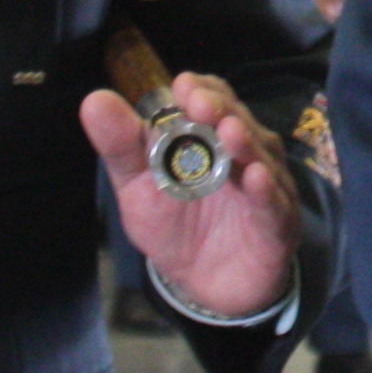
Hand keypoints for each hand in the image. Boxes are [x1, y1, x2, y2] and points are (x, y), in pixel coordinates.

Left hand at [79, 71, 298, 322]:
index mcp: (210, 136)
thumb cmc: (174, 227)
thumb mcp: (138, 188)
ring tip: (229, 133)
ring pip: (261, 156)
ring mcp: (265, 186)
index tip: (181, 87)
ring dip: (245, 142)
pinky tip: (255, 178)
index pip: (212, 98)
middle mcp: (244, 152)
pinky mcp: (277, 224)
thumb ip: (121, 147)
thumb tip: (94, 100)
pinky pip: (273, 204)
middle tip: (200, 104)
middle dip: (220, 110)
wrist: (203, 286)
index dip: (199, 90)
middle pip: (237, 120)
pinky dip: (266, 190)